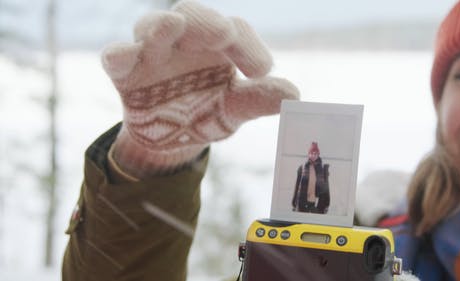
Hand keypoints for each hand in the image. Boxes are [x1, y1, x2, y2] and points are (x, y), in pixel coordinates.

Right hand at [101, 0, 298, 176]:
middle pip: (193, 15)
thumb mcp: (234, 109)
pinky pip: (117, 57)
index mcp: (218, 44)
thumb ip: (258, 100)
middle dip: (205, 22)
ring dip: (160, 26)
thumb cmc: (206, 112)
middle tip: (222, 33)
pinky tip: (123, 60)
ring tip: (173, 27)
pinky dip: (118, 56)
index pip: (236, 31)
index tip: (262, 71)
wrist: (171, 137)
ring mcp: (153, 52)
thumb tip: (294, 95)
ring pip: (152, 26)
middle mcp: (186, 40)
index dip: (249, 46)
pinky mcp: (126, 72)